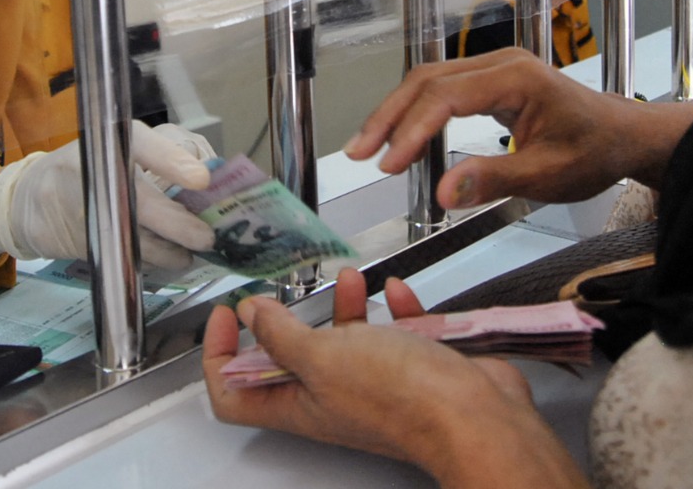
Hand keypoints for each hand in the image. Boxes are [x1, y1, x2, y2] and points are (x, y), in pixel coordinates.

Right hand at [0, 123, 214, 267]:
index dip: (172, 161)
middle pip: (143, 204)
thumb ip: (159, 158)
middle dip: (179, 224)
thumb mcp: (116, 149)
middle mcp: (94, 171)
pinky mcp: (81, 241)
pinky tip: (164, 260)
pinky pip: (122, 255)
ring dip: (170, 252)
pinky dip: (148, 262)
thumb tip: (208, 181)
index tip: (202, 179)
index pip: (141, 145)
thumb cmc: (86, 169)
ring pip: (136, 239)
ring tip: (189, 254)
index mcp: (108, 142)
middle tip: (207, 237)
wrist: (30, 200)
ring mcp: (85, 209)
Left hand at [202, 268, 586, 487]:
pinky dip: (395, 308)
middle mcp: (334, 398)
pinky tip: (398, 292)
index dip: (219, 356)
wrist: (474, 414)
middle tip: (285, 292)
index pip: (235, 393)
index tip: (225, 317)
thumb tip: (251, 314)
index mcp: (300, 405)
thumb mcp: (322, 356)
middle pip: (292, 361)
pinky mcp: (413, 369)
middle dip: (288, 322)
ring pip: (347, 340)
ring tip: (348, 279)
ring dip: (344, 306)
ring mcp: (374, 384)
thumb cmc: (402, 398)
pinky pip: (396, 333)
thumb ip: (281, 334)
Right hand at [344, 48, 692, 209]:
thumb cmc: (593, 154)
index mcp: (516, 78)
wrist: (624, 137)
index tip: (388, 164)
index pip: (446, 96)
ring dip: (396, 112)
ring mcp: (495, 68)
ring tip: (367, 147)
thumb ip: (494, 180)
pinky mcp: (491, 79)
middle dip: (389, 116)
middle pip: (428, 79)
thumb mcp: (548, 176)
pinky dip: (415, 111)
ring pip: (430, 80)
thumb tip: (444, 192)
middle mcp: (500, 63)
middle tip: (359, 152)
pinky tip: (399, 136)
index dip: (411, 129)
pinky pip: (442, 88)